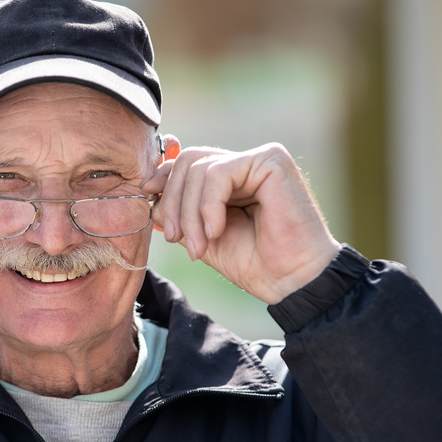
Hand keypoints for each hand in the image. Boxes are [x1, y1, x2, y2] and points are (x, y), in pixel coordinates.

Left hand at [143, 141, 341, 304]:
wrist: (291, 282)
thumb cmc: (255, 263)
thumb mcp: (203, 235)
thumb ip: (181, 211)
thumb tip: (149, 187)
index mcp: (234, 177)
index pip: (188, 163)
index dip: (164, 178)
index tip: (150, 201)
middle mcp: (247, 162)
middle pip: (189, 162)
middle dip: (173, 202)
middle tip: (176, 239)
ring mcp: (260, 159)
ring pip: (199, 169)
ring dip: (191, 213)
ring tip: (199, 246)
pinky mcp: (271, 160)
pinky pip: (219, 173)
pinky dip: (209, 205)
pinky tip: (217, 230)